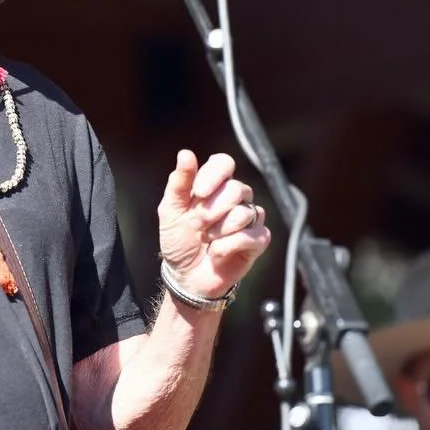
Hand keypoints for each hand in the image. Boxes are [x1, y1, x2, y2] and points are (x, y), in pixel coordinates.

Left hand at [157, 150, 270, 300]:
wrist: (186, 276)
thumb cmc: (178, 241)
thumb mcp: (170, 211)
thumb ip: (178, 183)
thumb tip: (186, 153)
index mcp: (214, 185)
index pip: (224, 163)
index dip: (214, 175)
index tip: (198, 193)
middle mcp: (236, 197)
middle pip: (237, 189)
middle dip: (211, 210)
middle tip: (197, 225)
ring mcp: (250, 217)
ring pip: (244, 213)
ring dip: (218, 231)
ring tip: (207, 240)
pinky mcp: (259, 239)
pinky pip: (252, 236)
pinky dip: (228, 246)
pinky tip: (217, 252)